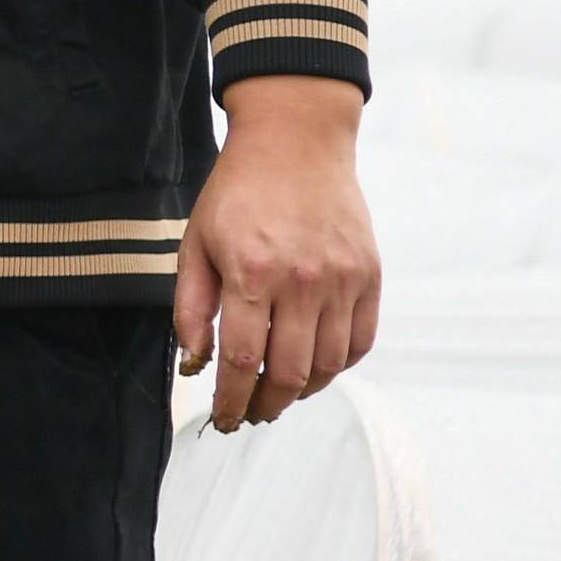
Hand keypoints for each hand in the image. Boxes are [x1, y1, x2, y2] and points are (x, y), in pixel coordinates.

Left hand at [175, 73, 377, 431]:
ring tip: (278, 394)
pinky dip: (336, 366)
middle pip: (288, 374)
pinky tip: (313, 366)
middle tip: (250, 414)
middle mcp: (302, 282)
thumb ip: (190, 308)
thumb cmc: (237, 193)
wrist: (296, 142)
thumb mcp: (195, 243)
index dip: (230, 401)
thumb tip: (194, 365)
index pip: (240, 362)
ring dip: (301, 392)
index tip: (223, 418)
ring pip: (327, 366)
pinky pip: (359, 342)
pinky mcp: (370, 276)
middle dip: (265, 406)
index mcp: (250, 274)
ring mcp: (343, 280)